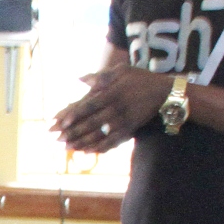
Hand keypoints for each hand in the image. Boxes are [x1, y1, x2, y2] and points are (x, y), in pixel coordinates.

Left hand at [52, 65, 168, 149]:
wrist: (166, 93)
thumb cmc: (141, 79)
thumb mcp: (122, 71)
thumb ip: (100, 76)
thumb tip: (79, 78)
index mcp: (112, 93)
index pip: (88, 106)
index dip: (73, 114)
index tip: (59, 122)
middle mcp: (117, 109)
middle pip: (91, 123)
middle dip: (73, 132)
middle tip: (57, 139)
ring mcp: (124, 122)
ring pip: (100, 135)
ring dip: (82, 142)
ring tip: (67, 147)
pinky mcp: (130, 130)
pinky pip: (112, 142)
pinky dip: (99, 148)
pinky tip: (87, 152)